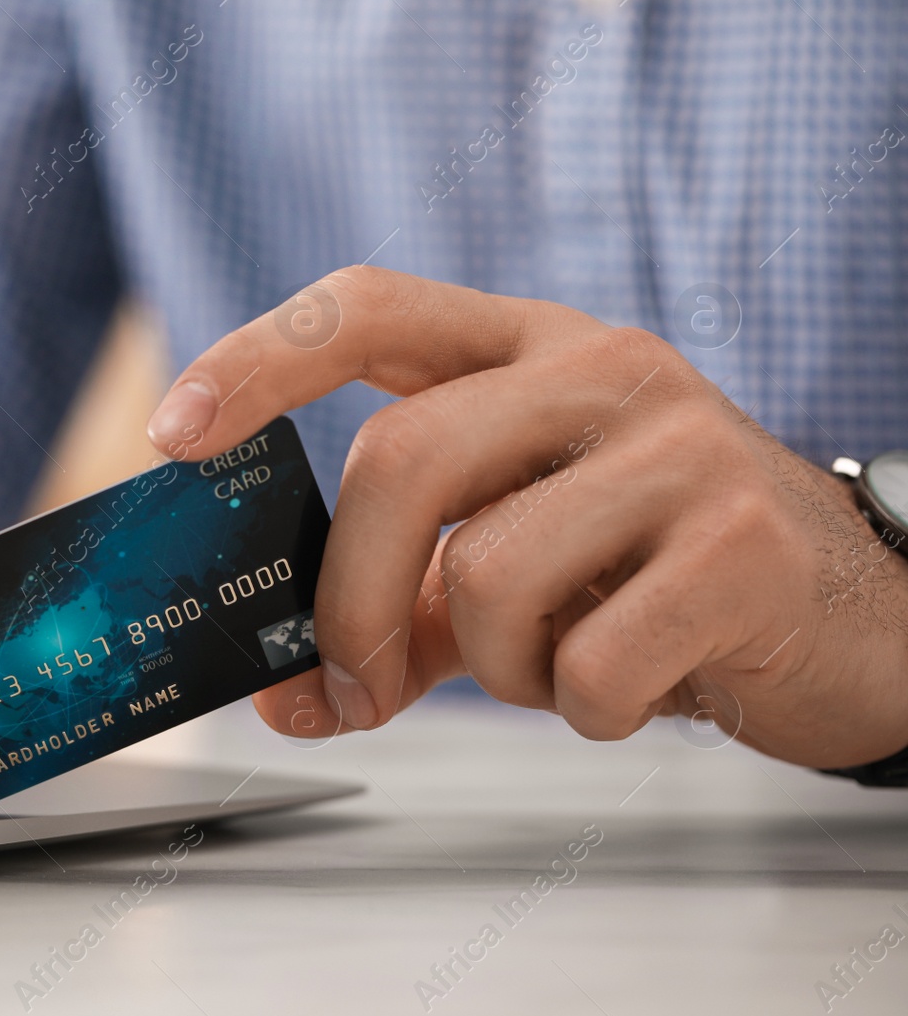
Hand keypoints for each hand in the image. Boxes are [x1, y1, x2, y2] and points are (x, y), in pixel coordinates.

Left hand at [147, 267, 907, 768]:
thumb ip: (399, 616)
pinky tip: (635, 686)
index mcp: (529, 351)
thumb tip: (285, 696)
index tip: (175, 432)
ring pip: (484, 576)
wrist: (850, 615)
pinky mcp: (740, 543)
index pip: (369, 305)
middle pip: (399, 459)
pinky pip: (584, 663)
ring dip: (495, 667)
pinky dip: (581, 709)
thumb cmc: (651, 577)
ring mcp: (679, 446)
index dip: (258, 360)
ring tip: (561, 663)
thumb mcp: (518, 568)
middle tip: (351, 680)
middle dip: (347, 601)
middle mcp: (601, 371)